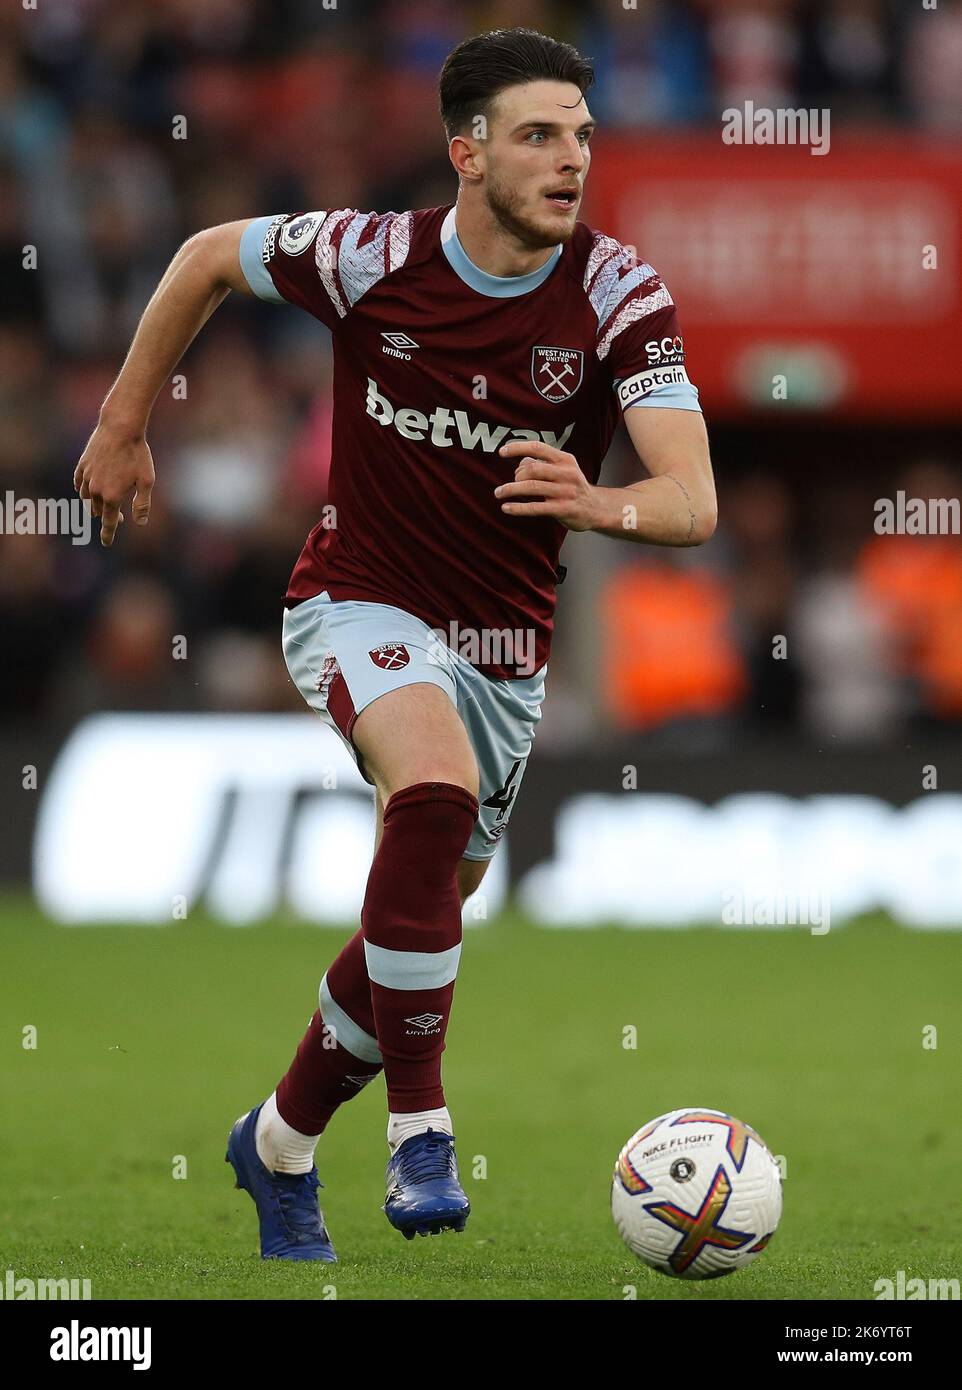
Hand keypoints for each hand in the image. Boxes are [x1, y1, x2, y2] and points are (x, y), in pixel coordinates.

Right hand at [74, 420, 154, 546]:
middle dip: (107, 516)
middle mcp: (96, 489)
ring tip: (103, 505)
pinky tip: (85, 491)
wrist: (120, 428)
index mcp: (112, 496)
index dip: (108, 534)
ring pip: (86, 499)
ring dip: (94, 505)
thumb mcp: (147, 481)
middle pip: (98, 511)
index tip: (106, 543)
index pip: (108, 522)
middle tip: (119, 517)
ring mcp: (86, 477)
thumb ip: (142, 504)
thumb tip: (140, 523)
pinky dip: (82, 490)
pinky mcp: (82, 465)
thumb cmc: (137, 454)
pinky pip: (78, 484)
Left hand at [495, 439, 599, 531]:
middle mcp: (566, 474)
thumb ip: (542, 464)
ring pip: (532, 487)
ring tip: (498, 493)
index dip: (518, 447)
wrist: (596, 509)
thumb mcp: (563, 470)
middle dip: (516, 476)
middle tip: (506, 485)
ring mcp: (565, 492)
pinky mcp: (562, 509)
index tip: (501, 451)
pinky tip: (506, 508)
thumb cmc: (573, 488)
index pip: (538, 448)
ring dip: (511, 489)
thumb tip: (520, 462)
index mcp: (565, 460)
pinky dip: (518, 507)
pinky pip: (535, 507)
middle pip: (533, 468)